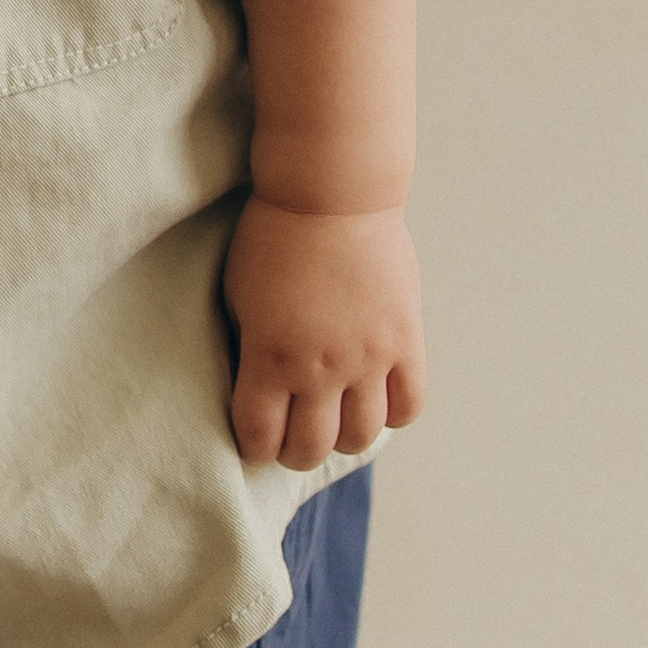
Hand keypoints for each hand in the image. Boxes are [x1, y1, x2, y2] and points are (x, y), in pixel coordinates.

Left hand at [221, 196, 425, 470]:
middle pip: (311, 447)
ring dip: (344, 440)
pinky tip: (375, 401)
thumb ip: (248, 346)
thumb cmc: (273, 237)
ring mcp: (368, 358)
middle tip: (293, 440)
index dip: (255, 446)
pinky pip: (409, 405)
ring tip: (335, 423)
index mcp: (270, 356)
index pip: (260, 435)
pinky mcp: (405, 341)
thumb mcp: (238, 294)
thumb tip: (252, 384)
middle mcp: (321, 368)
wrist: (332, 193)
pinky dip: (392, 415)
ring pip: (361, 437)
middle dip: (296, 453)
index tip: (256, 439)